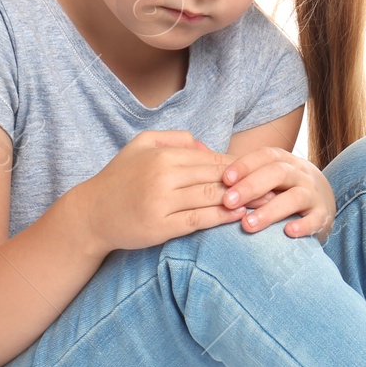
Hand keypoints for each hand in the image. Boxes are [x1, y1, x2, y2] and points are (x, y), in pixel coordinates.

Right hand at [81, 130, 248, 252]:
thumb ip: (175, 139)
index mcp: (163, 156)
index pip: (212, 159)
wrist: (91, 214)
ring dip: (241, 200)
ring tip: (264, 202)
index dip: (240, 166)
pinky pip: (199, 220)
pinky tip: (239, 216)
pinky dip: (222, 217)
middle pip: (216, 177)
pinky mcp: (160, 227)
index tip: (261, 171)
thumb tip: (208, 148)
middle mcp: (163, 176)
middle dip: (248, 182)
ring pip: (211, 197)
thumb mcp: (141, 145)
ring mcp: (162, 202)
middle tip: (273, 186)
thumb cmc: (120, 179)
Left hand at [220, 146, 335, 239]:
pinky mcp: (323, 216)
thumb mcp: (264, 175)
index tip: (224, 178)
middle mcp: (300, 173)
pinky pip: (315, 220)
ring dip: (270, 210)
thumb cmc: (281, 189)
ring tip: (247, 225)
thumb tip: (195, 149)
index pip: (264, 156)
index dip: (245, 165)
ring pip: (295, 197)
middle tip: (228, 202)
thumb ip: (236, 168)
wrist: (322, 203)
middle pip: (278, 173)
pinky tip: (287, 233)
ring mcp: (314, 194)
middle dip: (251, 186)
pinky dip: (303, 225)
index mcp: (283, 161)